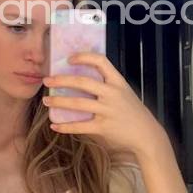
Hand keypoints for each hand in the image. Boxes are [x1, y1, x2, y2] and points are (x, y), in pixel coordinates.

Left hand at [42, 53, 166, 158]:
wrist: (146, 135)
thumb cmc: (132, 112)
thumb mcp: (124, 93)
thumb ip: (107, 86)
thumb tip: (81, 79)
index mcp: (118, 82)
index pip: (101, 61)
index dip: (83, 57)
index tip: (69, 59)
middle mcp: (112, 94)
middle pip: (82, 82)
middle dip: (61, 80)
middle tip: (47, 80)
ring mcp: (107, 110)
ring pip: (77, 103)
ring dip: (58, 101)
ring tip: (46, 101)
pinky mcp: (103, 127)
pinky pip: (79, 126)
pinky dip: (65, 126)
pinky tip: (54, 126)